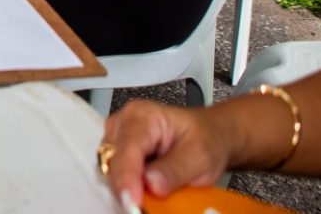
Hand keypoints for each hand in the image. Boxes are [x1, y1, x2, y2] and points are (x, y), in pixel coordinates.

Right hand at [101, 99, 235, 210]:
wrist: (209, 136)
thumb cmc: (205, 139)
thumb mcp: (200, 156)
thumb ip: (175, 170)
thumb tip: (151, 184)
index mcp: (143, 116)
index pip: (128, 149)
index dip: (127, 178)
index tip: (134, 204)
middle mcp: (124, 124)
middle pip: (113, 161)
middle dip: (127, 187)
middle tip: (143, 210)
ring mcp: (118, 138)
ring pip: (111, 170)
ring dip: (128, 189)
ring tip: (150, 203)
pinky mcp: (118, 153)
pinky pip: (115, 175)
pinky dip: (129, 189)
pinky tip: (145, 196)